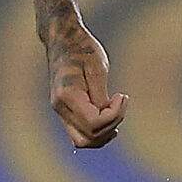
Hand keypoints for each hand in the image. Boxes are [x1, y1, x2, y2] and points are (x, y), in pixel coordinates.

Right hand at [46, 20, 127, 148]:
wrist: (64, 40)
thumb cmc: (83, 49)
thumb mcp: (98, 68)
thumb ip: (101, 97)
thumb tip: (106, 117)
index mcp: (67, 95)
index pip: (94, 123)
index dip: (114, 115)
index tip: (121, 95)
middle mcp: (60, 107)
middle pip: (89, 137)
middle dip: (111, 124)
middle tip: (121, 101)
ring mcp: (60, 111)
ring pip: (82, 141)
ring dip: (104, 134)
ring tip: (117, 114)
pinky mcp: (64, 111)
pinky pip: (79, 133)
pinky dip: (96, 132)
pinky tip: (110, 122)